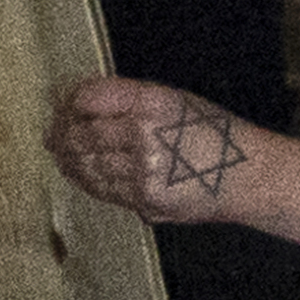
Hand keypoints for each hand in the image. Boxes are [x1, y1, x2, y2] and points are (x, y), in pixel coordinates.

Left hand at [49, 76, 253, 225]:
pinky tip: (83, 173)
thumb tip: (79, 102)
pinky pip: (105, 190)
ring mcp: (145, 173)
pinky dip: (89, 180)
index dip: (69, 101)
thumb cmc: (211, 133)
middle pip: (82, 135)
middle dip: (61, 134)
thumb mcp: (175, 100)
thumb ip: (129, 100)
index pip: (91, 98)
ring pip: (89, 166)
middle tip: (52, 133)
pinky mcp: (146, 201)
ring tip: (62, 153)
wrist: (248, 176)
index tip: (62, 104)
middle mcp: (147, 136)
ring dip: (69, 160)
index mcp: (154, 102)